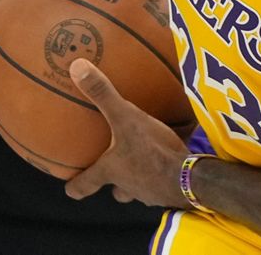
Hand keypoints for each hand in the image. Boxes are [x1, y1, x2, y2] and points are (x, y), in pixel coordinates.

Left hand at [64, 59, 191, 208]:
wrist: (190, 177)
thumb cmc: (152, 151)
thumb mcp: (126, 118)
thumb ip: (103, 95)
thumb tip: (77, 68)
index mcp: (110, 171)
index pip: (84, 185)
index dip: (76, 186)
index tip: (70, 187)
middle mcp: (128, 186)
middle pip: (117, 191)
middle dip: (115, 184)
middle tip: (117, 170)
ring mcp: (152, 192)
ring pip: (141, 188)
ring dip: (143, 178)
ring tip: (149, 162)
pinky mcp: (173, 191)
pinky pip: (167, 181)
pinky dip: (169, 172)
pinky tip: (177, 158)